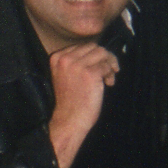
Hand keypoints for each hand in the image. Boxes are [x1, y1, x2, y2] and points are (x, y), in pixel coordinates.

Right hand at [48, 42, 119, 167]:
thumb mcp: (67, 76)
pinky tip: (108, 84)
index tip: (98, 68)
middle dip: (104, 58)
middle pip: (94, 47)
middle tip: (108, 72)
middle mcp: (65, 58)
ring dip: (109, 64)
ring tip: (108, 79)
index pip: (82, 47)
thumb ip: (77, 62)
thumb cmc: (71, 101)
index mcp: (57, 58)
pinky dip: (111, 74)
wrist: (69, 120)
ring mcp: (77, 65)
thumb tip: (100, 52)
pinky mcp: (90, 73)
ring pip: (102, 53)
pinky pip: (107, 66)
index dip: (94, 56)